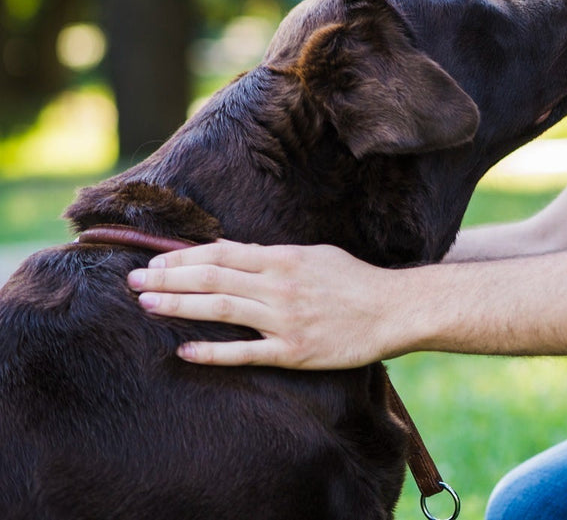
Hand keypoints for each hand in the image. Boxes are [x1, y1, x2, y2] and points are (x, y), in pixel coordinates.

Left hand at [127, 241, 395, 369]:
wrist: (392, 310)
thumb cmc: (355, 280)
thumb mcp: (315, 255)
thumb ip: (273, 257)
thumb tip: (232, 254)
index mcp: (283, 259)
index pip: (222, 254)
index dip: (184, 256)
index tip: (154, 260)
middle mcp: (279, 286)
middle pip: (213, 278)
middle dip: (169, 278)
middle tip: (134, 280)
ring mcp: (284, 319)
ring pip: (221, 309)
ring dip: (180, 305)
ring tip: (147, 304)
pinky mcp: (292, 350)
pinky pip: (244, 352)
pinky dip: (212, 351)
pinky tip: (184, 350)